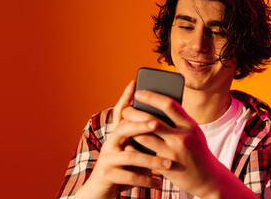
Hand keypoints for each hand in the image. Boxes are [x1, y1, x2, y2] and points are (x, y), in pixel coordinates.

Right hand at [75, 81, 172, 198]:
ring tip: (169, 165)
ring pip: (130, 155)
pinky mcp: (106, 174)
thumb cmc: (124, 171)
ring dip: (151, 160)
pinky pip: (128, 176)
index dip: (125, 97)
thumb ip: (145, 142)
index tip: (133, 82)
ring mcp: (106, 159)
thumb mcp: (135, 155)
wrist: (101, 193)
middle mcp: (109, 143)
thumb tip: (164, 126)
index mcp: (117, 136)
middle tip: (156, 124)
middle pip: (123, 129)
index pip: (121, 112)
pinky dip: (146, 180)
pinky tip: (159, 183)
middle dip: (140, 125)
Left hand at [121, 90, 257, 198]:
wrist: (208, 178)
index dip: (151, 96)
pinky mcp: (165, 166)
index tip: (139, 92)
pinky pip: (143, 154)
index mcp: (189, 125)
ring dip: (130, 130)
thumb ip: (178, 120)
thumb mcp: (193, 132)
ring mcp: (173, 153)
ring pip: (143, 137)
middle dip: (134, 113)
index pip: (168, 104)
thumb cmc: (197, 151)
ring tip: (124, 125)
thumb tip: (155, 104)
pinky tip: (128, 142)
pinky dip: (133, 147)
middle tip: (125, 110)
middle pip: (151, 119)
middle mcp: (182, 137)